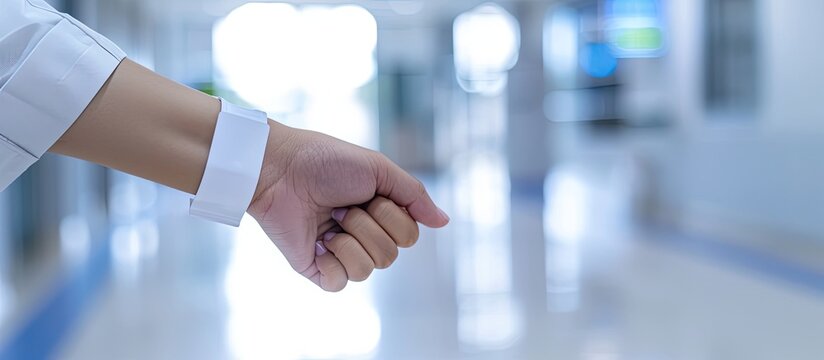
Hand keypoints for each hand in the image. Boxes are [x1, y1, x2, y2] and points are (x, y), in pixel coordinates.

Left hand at [248, 124, 449, 290]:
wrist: (280, 168)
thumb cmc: (325, 161)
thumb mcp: (380, 169)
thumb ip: (414, 196)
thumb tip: (444, 222)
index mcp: (379, 214)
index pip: (409, 236)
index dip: (392, 217)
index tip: (367, 194)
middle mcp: (362, 235)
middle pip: (391, 255)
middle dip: (369, 225)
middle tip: (342, 206)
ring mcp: (339, 253)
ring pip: (370, 269)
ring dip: (350, 240)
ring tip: (329, 221)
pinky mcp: (316, 268)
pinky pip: (341, 283)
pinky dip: (333, 262)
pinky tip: (319, 243)